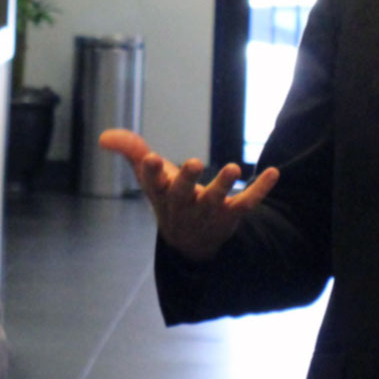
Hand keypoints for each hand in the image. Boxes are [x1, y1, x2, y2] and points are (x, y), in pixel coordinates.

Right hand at [98, 128, 278, 263]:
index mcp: (161, 194)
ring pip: (215, 200)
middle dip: (188, 179)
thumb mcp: (149, 176)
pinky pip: (247, 204)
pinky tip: (274, 172)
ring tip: (234, 167)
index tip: (152, 158)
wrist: (190, 243)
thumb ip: (130, 151)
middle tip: (196, 162)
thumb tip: (103, 136)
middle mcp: (183, 206)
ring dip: (224, 185)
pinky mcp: (231, 216)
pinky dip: (261, 189)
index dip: (152, 171)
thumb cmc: (168, 199)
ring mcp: (208, 212)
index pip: (153, 182)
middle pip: (183, 194)